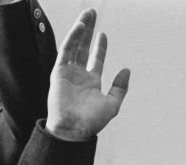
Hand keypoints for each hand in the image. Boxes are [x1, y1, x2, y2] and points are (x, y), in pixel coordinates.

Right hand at [47, 9, 128, 140]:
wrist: (75, 129)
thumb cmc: (93, 121)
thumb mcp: (112, 104)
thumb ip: (120, 87)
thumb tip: (127, 70)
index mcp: (91, 82)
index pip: (95, 59)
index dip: (100, 47)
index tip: (103, 34)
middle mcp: (79, 75)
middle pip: (84, 47)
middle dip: (88, 31)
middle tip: (93, 13)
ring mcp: (68, 72)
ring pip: (74, 45)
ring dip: (80, 29)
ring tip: (87, 14)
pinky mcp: (59, 71)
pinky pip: (66, 50)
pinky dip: (72, 38)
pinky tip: (80, 27)